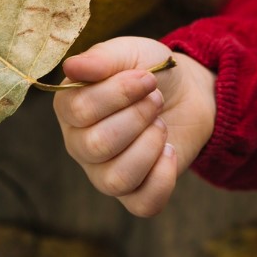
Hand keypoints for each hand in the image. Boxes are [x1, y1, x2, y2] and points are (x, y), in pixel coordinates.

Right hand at [53, 36, 215, 215]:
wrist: (186, 94)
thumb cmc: (149, 72)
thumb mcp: (129, 53)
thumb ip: (101, 59)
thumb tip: (70, 67)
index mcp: (69, 107)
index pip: (80, 110)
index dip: (120, 93)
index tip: (147, 78)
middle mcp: (79, 144)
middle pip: (98, 144)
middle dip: (138, 116)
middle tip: (156, 99)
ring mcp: (103, 173)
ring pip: (117, 178)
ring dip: (150, 145)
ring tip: (161, 125)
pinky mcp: (133, 194)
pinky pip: (142, 203)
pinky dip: (163, 177)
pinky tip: (170, 152)